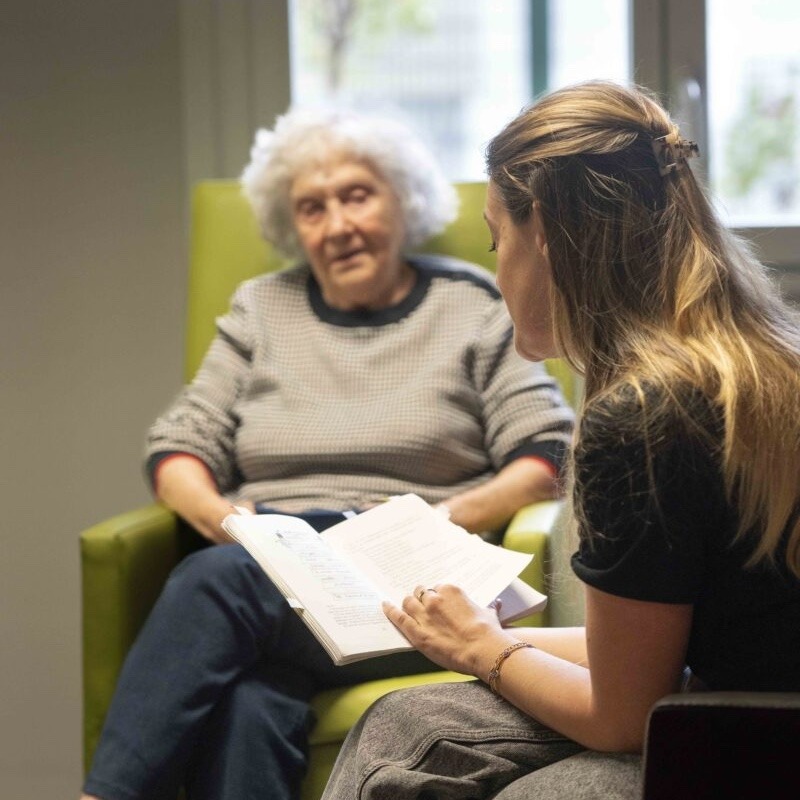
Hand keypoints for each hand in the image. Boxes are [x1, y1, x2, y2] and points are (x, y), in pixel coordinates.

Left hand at [383, 584, 514, 678]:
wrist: (483, 649)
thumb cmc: (488, 632)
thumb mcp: (489, 613)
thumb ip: (489, 606)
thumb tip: (497, 604)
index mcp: (451, 590)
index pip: (437, 588)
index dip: (436, 596)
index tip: (437, 601)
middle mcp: (435, 599)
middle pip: (421, 593)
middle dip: (421, 598)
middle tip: (422, 604)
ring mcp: (424, 615)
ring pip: (408, 603)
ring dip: (408, 604)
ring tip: (406, 607)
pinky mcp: (417, 632)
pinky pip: (399, 618)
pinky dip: (390, 611)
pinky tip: (385, 606)